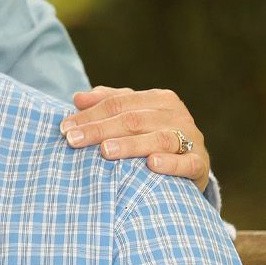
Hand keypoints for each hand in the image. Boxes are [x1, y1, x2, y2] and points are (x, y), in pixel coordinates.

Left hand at [59, 87, 210, 193]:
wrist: (192, 166)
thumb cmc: (153, 138)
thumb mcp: (134, 117)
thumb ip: (109, 104)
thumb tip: (77, 98)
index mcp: (159, 99)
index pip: (119, 103)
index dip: (91, 114)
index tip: (65, 128)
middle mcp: (176, 115)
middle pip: (133, 119)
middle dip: (100, 129)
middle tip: (73, 140)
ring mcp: (190, 138)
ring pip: (158, 138)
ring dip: (130, 145)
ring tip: (105, 150)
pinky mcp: (199, 163)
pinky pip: (186, 163)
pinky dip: (170, 163)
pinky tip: (152, 164)